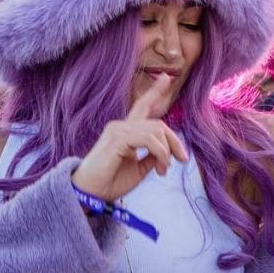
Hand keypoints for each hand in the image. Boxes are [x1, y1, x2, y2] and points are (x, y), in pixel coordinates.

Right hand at [72, 74, 188, 201]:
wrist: (91, 194)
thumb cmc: (110, 182)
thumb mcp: (138, 169)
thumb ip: (152, 157)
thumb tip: (167, 152)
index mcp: (126, 131)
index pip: (142, 106)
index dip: (155, 92)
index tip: (167, 78)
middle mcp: (121, 126)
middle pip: (158, 123)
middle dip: (174, 141)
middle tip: (183, 159)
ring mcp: (118, 129)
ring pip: (155, 131)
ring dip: (166, 151)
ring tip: (163, 169)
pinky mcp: (117, 138)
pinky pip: (149, 140)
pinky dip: (160, 153)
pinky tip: (160, 167)